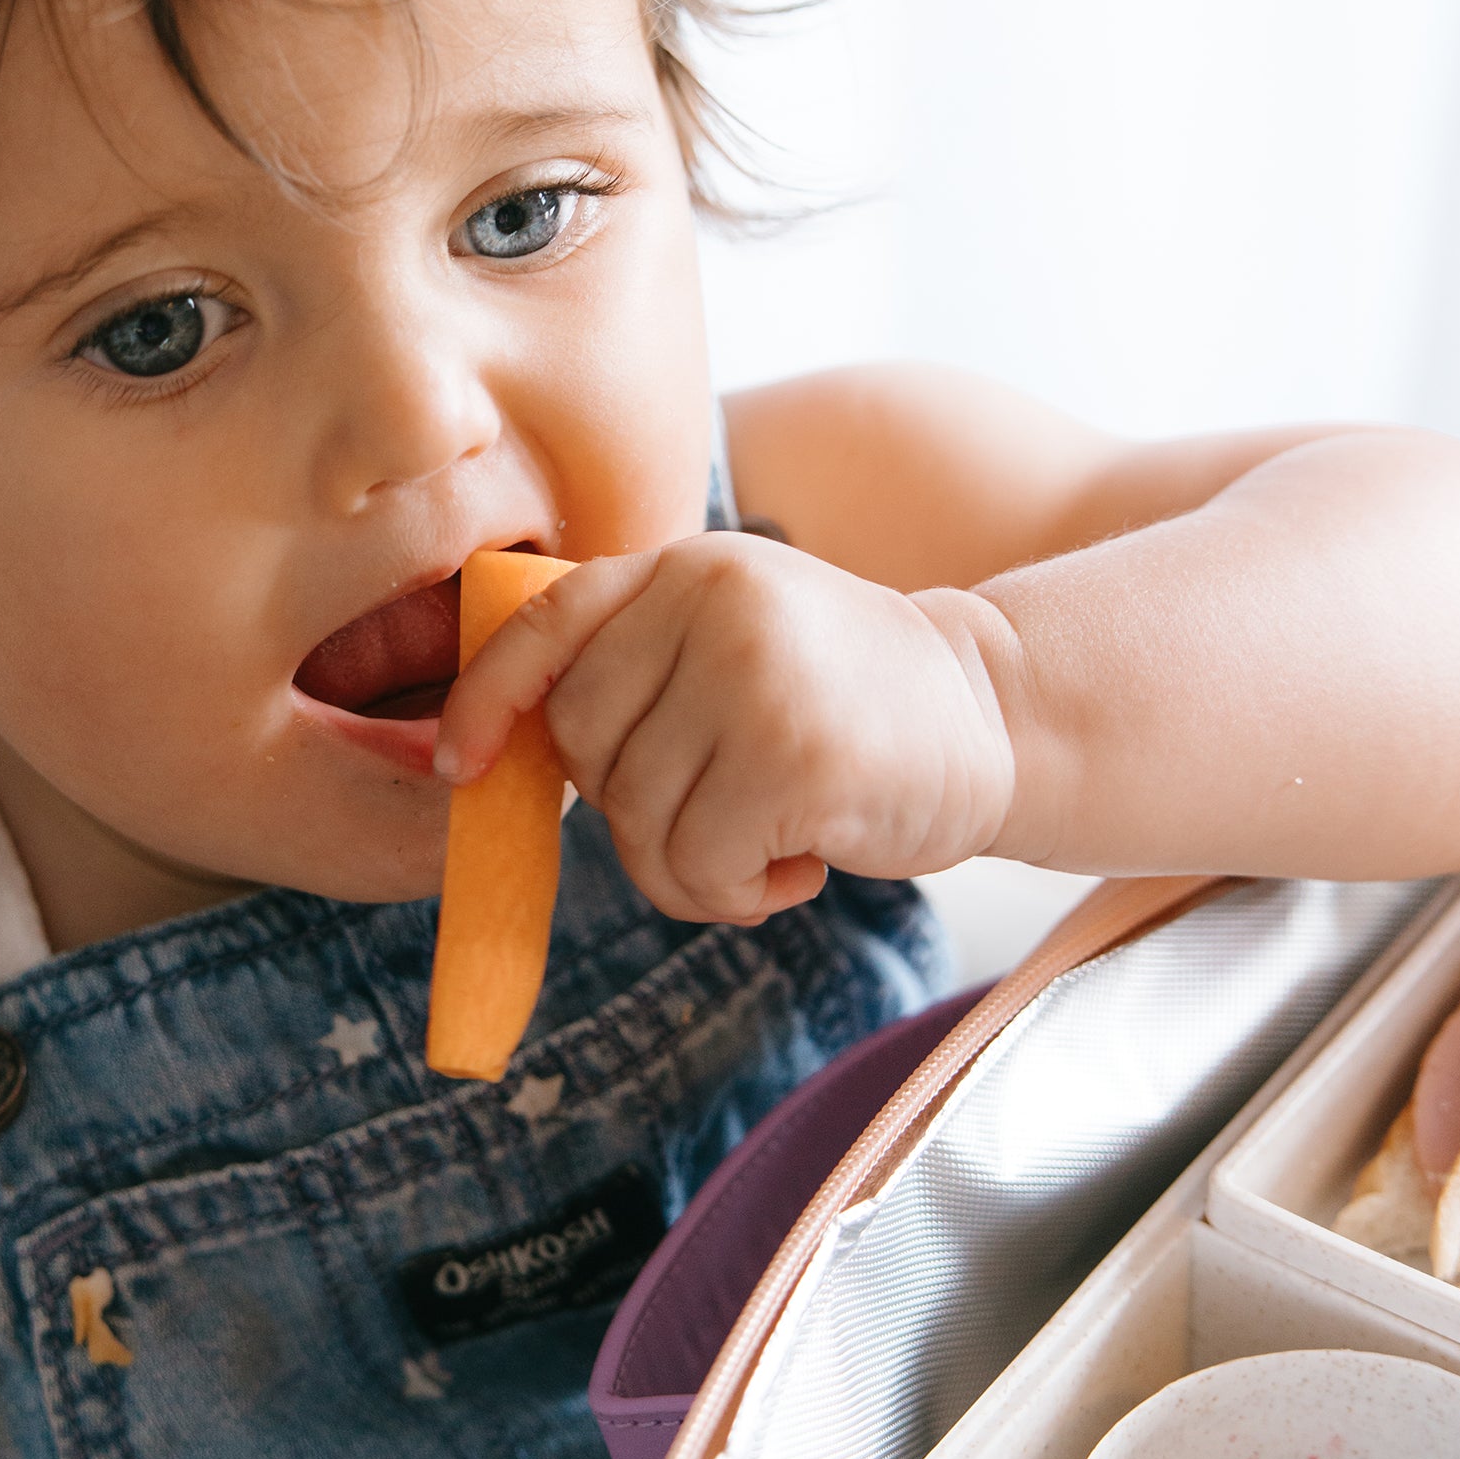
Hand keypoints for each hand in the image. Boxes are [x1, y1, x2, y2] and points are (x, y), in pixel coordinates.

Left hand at [434, 534, 1015, 923]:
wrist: (997, 719)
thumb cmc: (845, 703)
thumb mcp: (735, 641)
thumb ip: (637, 668)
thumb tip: (500, 752)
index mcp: (686, 566)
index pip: (545, 623)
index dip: (487, 700)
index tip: (462, 764)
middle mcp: (712, 602)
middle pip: (583, 744)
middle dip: (630, 809)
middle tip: (717, 811)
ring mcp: (754, 673)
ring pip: (636, 819)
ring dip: (690, 867)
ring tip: (769, 841)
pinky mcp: (793, 755)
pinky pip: (697, 864)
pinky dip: (738, 892)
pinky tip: (802, 861)